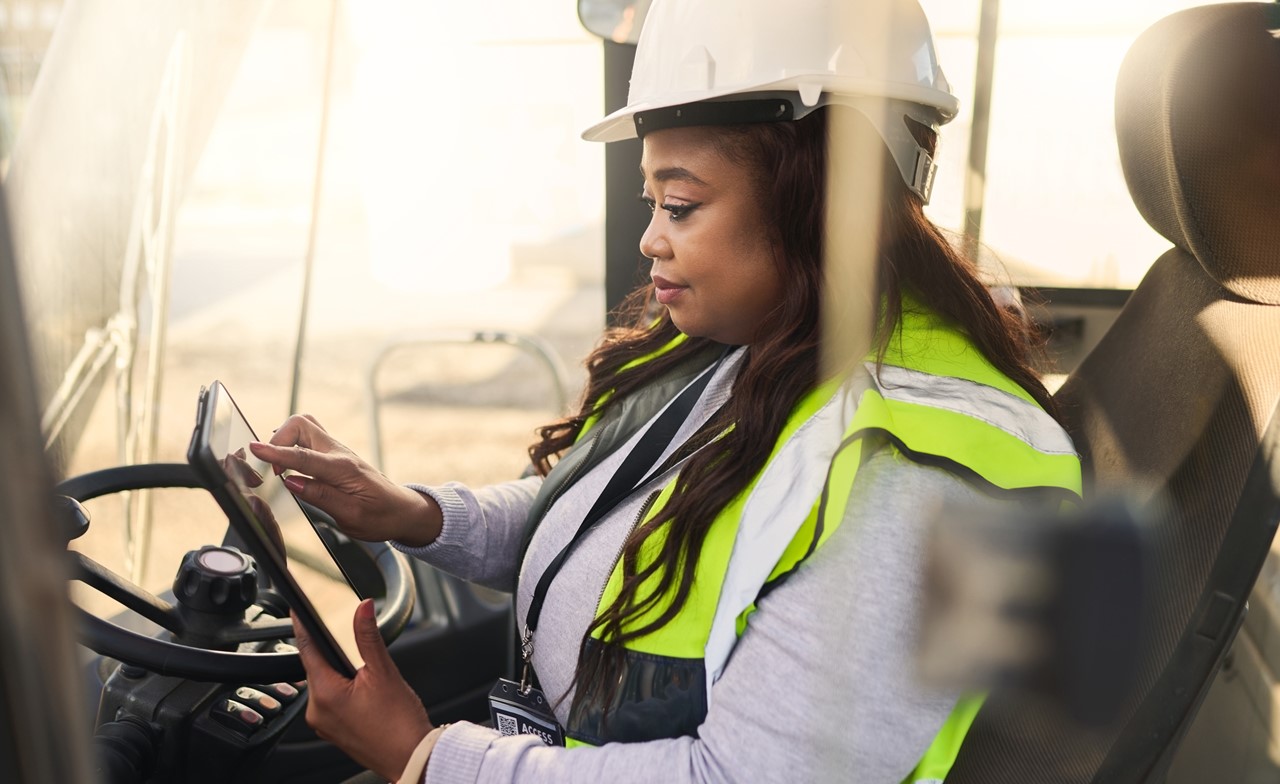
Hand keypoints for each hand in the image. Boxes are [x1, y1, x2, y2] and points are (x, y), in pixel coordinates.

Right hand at [248, 415, 440, 546]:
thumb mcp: (351, 516)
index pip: (303, 456)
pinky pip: (308, 439)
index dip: (276, 452)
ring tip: (283, 468)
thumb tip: (290, 482)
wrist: (402, 510)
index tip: (255, 449)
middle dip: (279, 440)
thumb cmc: (381, 516)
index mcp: (343, 469)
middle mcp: (339, 454)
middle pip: (301, 424)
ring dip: (285, 441)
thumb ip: (320, 496)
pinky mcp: (334, 455)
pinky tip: (292, 466)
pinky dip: (293, 446)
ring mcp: (337, 451)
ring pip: (304, 427)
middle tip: (277, 470)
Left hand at [293, 599, 434, 780]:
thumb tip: (362, 609)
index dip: (303, 624)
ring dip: (341, 671)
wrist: (412, 759)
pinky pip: (332, 700)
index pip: (306, 648)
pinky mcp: (334, 731)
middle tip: (352, 641)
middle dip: (333, 651)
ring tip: (367, 672)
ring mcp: (324, 724)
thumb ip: (368, 637)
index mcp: (324, 694)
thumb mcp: (385, 672)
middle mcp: (317, 711)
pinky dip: (344, 688)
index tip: (300, 608)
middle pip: (317, 666)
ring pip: (326, 683)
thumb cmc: (400, 724)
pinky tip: (366, 690)